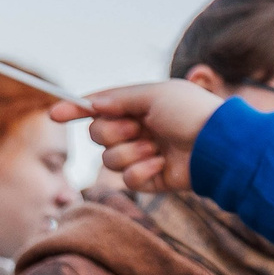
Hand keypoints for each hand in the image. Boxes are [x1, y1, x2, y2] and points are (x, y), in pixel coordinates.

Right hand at [56, 80, 223, 193]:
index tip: (54, 113)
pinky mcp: (152, 179)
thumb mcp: (155, 94)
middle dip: (113, 132)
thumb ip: (120, 98)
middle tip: (139, 129)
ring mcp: (144, 155)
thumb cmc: (191, 113)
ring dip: (131, 153)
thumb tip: (92, 103)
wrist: (219, 146)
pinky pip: (129, 180)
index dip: (75, 110)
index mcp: (139, 106)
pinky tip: (164, 165)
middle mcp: (139, 130)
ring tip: (157, 149)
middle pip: (97, 135)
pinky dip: (143, 171)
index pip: (99, 109)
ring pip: (109, 159)